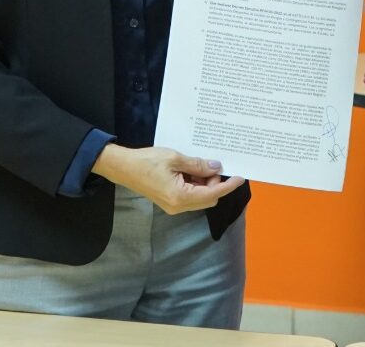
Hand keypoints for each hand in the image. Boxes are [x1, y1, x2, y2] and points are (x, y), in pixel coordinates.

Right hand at [91, 144, 242, 214]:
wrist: (124, 167)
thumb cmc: (147, 162)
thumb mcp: (176, 158)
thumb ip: (198, 165)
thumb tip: (216, 167)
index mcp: (180, 197)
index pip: (212, 194)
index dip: (228, 185)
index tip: (240, 177)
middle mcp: (179, 206)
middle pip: (208, 198)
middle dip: (214, 182)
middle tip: (210, 164)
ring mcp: (174, 205)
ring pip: (200, 197)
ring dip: (204, 182)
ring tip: (198, 164)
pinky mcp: (170, 201)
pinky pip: (190, 195)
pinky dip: (196, 183)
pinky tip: (191, 169)